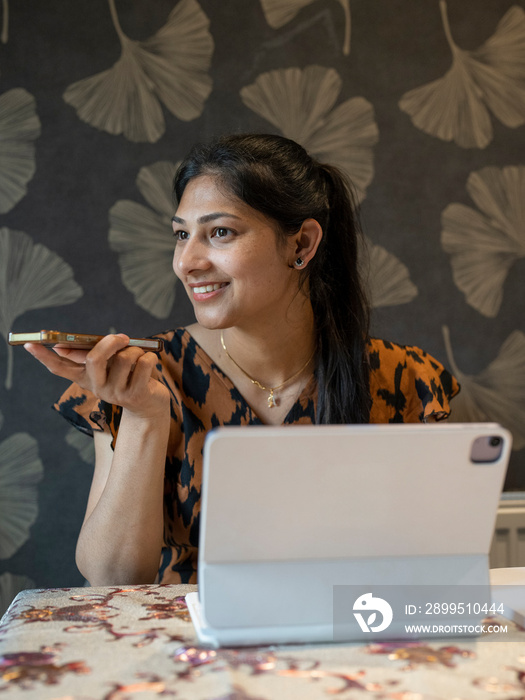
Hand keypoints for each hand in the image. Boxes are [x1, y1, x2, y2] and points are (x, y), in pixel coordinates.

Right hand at [25, 334, 168, 417]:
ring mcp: (115, 393)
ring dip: (136, 351)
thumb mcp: (109, 366)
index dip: (44, 356)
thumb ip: (91, 354)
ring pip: (124, 358)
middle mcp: (97, 387)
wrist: (149, 405)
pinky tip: (149, 363)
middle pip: (94, 359)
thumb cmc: (128, 377)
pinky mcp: (135, 395)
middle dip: (110, 342)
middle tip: (122, 337)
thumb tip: (61, 346)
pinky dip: (149, 357)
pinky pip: (143, 364)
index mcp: (86, 378)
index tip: (30, 343)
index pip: (59, 368)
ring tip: (140, 357)